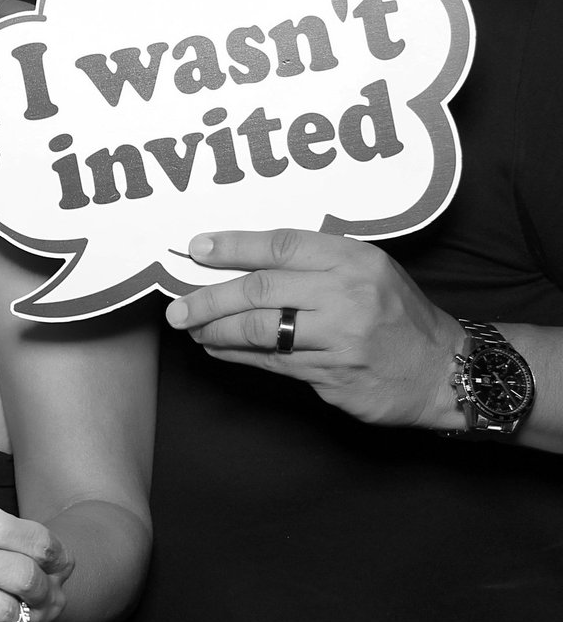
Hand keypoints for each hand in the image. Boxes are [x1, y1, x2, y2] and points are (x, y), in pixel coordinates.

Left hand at [165, 228, 465, 428]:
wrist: (445, 370)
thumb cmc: (398, 314)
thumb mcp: (368, 269)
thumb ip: (315, 261)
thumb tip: (239, 258)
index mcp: (354, 260)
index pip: (280, 245)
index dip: (232, 246)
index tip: (196, 249)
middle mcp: (347, 296)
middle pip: (260, 291)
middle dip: (209, 298)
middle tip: (177, 306)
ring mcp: (341, 339)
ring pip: (259, 331)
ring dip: (216, 331)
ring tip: (192, 328)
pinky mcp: (335, 376)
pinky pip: (273, 362)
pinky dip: (237, 356)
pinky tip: (218, 350)